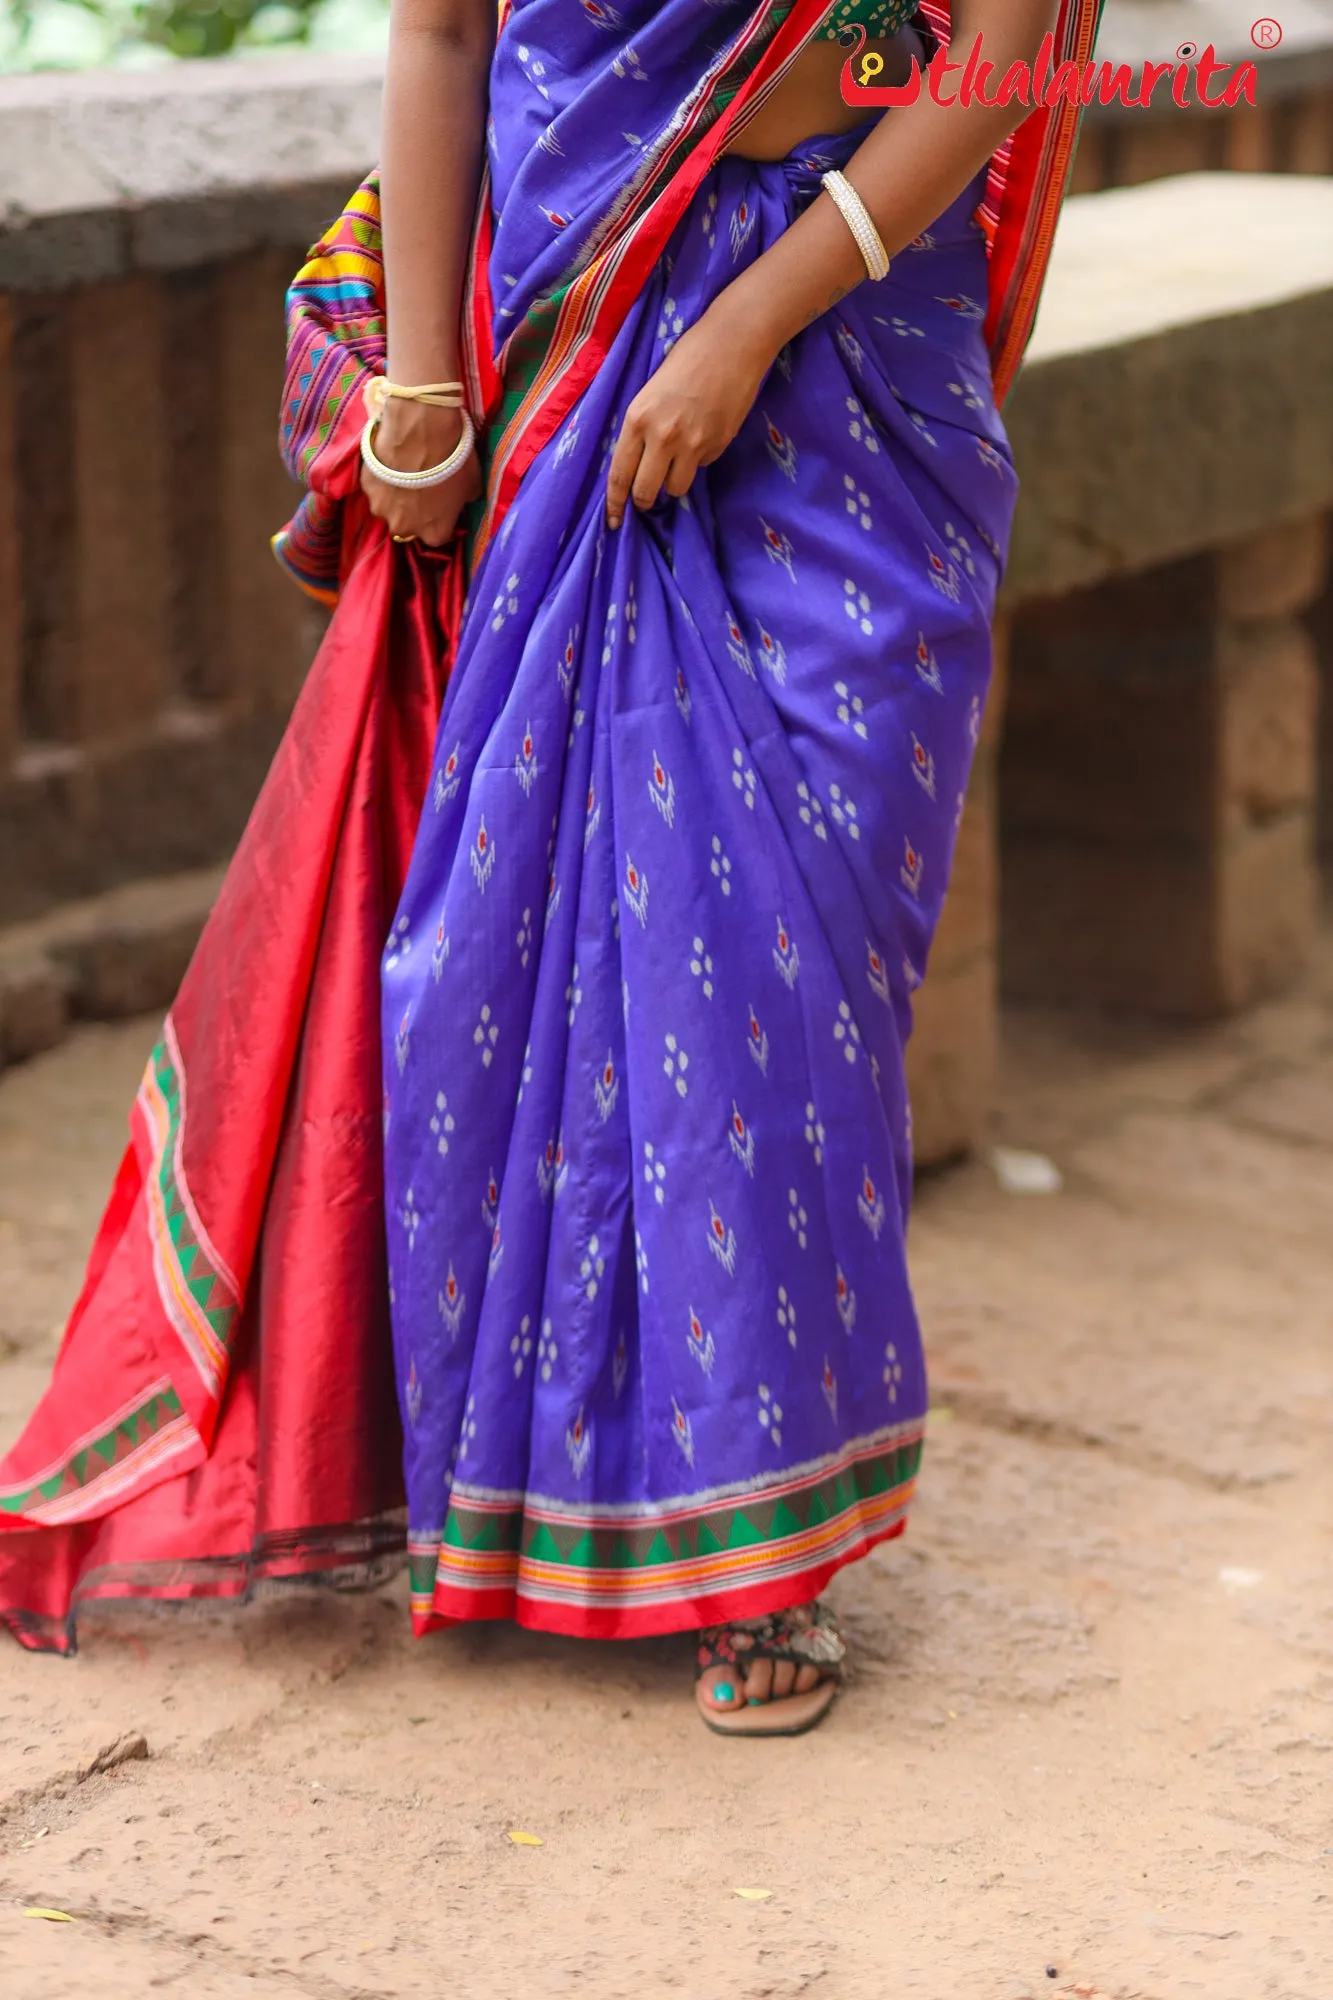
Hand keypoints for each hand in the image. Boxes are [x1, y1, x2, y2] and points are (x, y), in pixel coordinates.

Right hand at [360, 400, 481, 545]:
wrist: (420, 431)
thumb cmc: (452, 461)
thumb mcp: (472, 485)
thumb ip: (464, 499)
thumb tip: (463, 498)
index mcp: (434, 534)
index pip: (439, 534)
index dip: (442, 518)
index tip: (444, 504)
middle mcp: (404, 528)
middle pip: (410, 525)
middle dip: (415, 511)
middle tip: (422, 486)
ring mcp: (381, 509)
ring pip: (389, 508)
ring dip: (396, 496)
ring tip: (404, 472)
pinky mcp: (366, 487)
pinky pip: (376, 487)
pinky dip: (382, 478)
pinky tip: (391, 461)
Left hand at [605, 300, 774, 528]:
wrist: (733, 344)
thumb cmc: (687, 358)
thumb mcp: (650, 391)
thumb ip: (641, 428)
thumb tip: (637, 465)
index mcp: (638, 418)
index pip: (620, 473)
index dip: (615, 503)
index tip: (614, 521)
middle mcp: (662, 436)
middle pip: (646, 492)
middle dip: (644, 500)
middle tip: (646, 497)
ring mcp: (693, 444)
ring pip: (676, 488)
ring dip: (673, 482)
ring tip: (677, 460)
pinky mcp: (717, 446)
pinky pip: (700, 468)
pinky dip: (698, 460)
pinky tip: (703, 432)